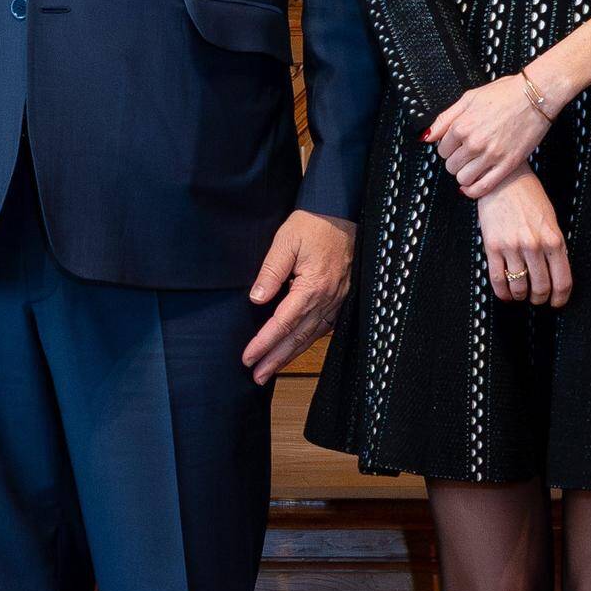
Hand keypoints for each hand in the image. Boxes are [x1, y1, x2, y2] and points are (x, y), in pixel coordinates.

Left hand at [238, 207, 353, 383]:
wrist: (343, 213)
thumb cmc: (314, 224)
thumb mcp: (286, 241)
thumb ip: (271, 272)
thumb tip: (257, 300)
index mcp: (312, 286)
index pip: (283, 323)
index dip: (264, 343)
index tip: (248, 357)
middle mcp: (327, 299)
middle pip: (298, 337)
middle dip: (275, 359)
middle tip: (257, 377)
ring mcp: (337, 300)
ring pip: (311, 336)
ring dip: (290, 355)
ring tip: (271, 371)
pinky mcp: (341, 298)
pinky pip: (324, 327)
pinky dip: (308, 342)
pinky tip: (297, 350)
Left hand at [422, 72, 551, 199]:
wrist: (535, 96)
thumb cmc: (504, 94)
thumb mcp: (468, 98)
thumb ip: (445, 118)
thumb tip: (428, 136)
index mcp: (462, 126)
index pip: (442, 149)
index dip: (448, 148)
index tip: (455, 145)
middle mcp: (474, 142)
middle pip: (451, 165)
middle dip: (455, 161)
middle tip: (465, 154)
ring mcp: (491, 155)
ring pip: (463, 178)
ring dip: (464, 175)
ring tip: (471, 166)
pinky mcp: (507, 165)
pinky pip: (483, 187)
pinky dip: (473, 190)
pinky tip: (472, 186)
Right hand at [473, 172, 570, 313]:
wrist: (504, 179)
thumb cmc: (529, 196)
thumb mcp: (551, 219)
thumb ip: (555, 245)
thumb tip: (556, 272)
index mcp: (554, 239)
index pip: (562, 281)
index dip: (560, 298)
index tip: (556, 303)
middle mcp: (534, 246)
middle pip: (541, 287)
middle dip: (540, 298)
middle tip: (537, 298)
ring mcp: (513, 247)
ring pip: (519, 286)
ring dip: (521, 296)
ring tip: (521, 295)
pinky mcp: (493, 247)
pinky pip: (497, 279)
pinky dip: (503, 293)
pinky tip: (506, 294)